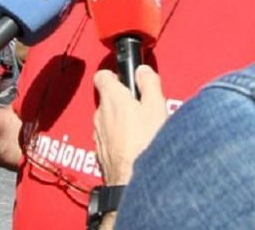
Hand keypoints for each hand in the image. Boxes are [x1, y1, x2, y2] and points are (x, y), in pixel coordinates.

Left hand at [92, 66, 167, 185]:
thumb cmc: (146, 145)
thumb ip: (149, 83)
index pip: (102, 75)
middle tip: (141, 107)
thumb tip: (142, 71)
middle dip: (122, 100)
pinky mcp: (100, 153)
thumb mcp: (156, 107)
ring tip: (141, 130)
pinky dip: (118, 139)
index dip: (115, 75)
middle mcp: (100, 114)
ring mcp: (98, 135)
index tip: (126, 79)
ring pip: (107, 120)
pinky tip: (134, 147)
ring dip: (120, 121)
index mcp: (112, 98)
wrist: (134, 182)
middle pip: (107, 99)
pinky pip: (107, 139)